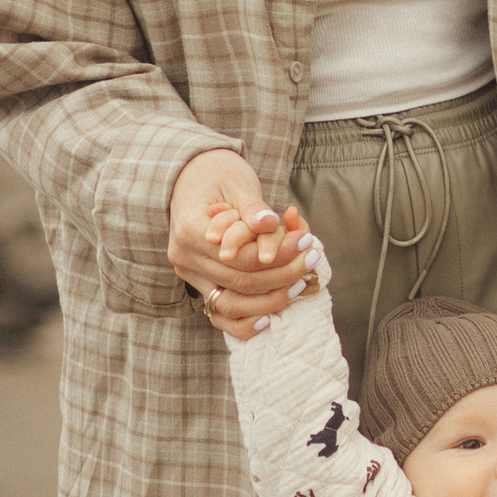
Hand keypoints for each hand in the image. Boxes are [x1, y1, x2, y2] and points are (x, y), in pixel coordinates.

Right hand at [168, 150, 316, 332]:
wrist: (190, 178)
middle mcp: (185, 258)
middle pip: (240, 281)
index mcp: (190, 230)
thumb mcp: (237, 181)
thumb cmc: (217, 174)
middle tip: (312, 258)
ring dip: (270, 299)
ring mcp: (189, 275)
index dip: (278, 254)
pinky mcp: (198, 284)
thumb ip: (252, 205)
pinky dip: (244, 322)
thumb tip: (270, 223)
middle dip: (282, 274)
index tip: (306, 241)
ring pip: (231, 304)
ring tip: (301, 283)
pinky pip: (219, 315)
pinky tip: (271, 317)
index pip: (240, 257)